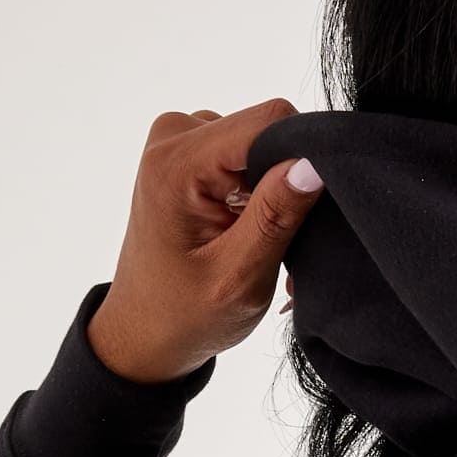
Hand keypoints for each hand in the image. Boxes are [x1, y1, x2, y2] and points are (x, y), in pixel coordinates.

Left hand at [86, 100, 323, 383]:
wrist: (144, 333)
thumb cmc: (185, 316)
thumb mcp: (238, 278)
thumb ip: (275, 215)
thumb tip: (313, 163)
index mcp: (177, 164)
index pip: (269, 122)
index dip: (304, 158)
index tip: (306, 211)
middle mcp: (173, 137)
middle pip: (266, 130)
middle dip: (285, 182)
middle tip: (276, 241)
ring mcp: (179, 142)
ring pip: (260, 143)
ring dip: (271, 192)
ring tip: (257, 242)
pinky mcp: (189, 153)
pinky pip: (244, 154)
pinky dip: (256, 192)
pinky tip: (245, 230)